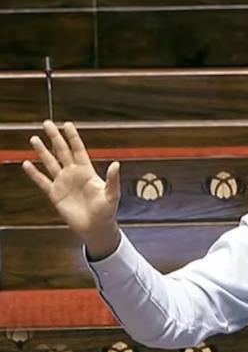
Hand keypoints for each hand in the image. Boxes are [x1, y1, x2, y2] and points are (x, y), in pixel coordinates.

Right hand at [22, 120, 121, 258]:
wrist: (96, 228)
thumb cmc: (107, 211)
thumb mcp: (112, 194)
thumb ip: (112, 179)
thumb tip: (116, 164)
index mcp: (87, 171)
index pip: (78, 149)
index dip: (72, 137)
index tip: (67, 124)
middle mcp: (73, 174)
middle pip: (62, 151)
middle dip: (54, 137)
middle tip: (46, 123)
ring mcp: (63, 183)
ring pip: (50, 163)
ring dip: (42, 151)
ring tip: (34, 138)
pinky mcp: (55, 195)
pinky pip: (42, 182)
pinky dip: (34, 173)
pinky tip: (27, 164)